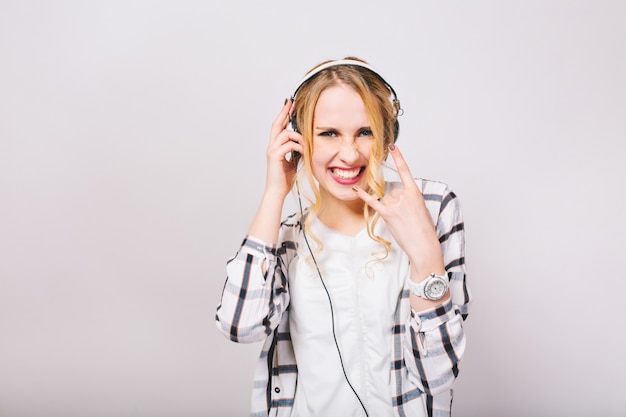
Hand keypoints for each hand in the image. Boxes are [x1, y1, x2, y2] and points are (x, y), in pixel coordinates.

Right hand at [265, 99, 303, 198]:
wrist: (277, 192)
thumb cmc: (284, 179)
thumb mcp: (294, 162)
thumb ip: (296, 152)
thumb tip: (305, 144)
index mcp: (276, 147)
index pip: (279, 127)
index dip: (284, 115)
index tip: (290, 105)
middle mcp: (272, 147)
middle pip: (277, 125)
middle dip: (284, 112)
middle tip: (290, 102)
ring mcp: (272, 151)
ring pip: (285, 134)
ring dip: (298, 137)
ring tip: (305, 145)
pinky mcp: (275, 156)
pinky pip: (288, 145)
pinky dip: (298, 146)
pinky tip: (303, 152)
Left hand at [353, 144, 444, 274]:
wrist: (423, 245)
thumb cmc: (425, 230)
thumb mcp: (421, 209)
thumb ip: (409, 199)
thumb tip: (397, 199)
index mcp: (415, 192)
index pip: (405, 170)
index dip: (398, 157)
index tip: (392, 146)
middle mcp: (404, 195)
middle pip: (393, 192)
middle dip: (397, 203)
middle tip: (407, 216)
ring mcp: (395, 204)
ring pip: (386, 200)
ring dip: (391, 209)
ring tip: (401, 221)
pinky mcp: (387, 214)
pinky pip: (374, 202)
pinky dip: (364, 196)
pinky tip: (356, 189)